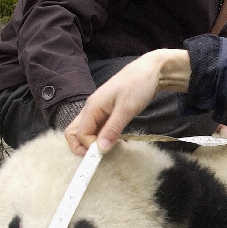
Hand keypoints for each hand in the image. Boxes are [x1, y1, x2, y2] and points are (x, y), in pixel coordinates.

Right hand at [65, 49, 192, 154]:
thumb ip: (112, 129)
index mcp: (92, 106)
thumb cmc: (139, 85)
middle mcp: (91, 108)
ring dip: (93, 143)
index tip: (104, 155)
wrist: (152, 71)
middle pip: (74, 132)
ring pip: (86, 130)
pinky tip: (115, 141)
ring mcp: (98, 109)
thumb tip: (100, 149)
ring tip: (109, 149)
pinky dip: (101, 137)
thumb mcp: (127, 109)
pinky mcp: (107, 111)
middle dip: (82, 147)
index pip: (80, 135)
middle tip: (99, 157)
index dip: (90, 148)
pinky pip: (97, 127)